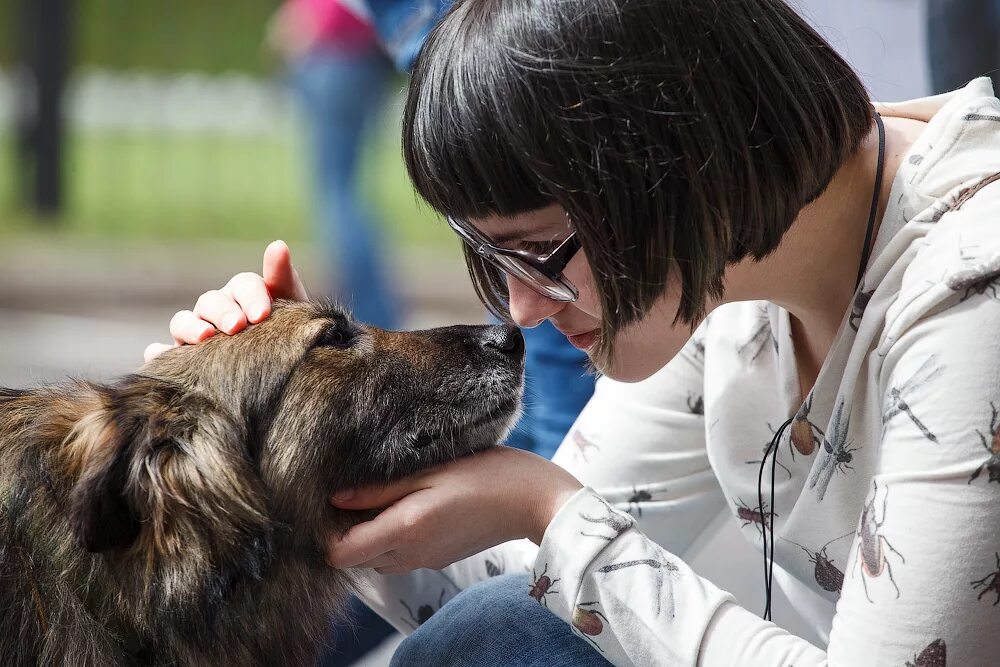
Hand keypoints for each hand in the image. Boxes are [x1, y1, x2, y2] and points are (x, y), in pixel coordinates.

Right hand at [145, 240, 307, 360]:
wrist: (284, 369)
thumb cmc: (289, 333)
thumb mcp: (292, 306)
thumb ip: (283, 277)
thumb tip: (277, 245)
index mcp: (243, 293)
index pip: (244, 285)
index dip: (251, 297)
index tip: (261, 315)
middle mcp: (216, 310)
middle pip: (211, 302)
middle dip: (223, 313)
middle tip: (237, 327)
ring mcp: (196, 333)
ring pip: (183, 321)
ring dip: (190, 327)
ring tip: (204, 338)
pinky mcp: (182, 358)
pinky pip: (164, 354)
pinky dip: (158, 353)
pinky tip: (157, 355)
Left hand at [327, 447, 582, 573]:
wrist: (534, 500)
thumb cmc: (487, 475)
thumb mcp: (430, 471)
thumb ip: (380, 489)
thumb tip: (335, 498)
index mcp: (404, 530)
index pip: (340, 554)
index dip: (330, 531)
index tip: (335, 502)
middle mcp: (411, 554)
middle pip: (357, 557)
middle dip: (352, 530)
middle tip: (364, 491)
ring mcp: (427, 560)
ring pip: (379, 557)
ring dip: (376, 532)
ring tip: (392, 494)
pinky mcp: (440, 558)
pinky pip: (404, 553)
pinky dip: (398, 534)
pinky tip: (416, 503)